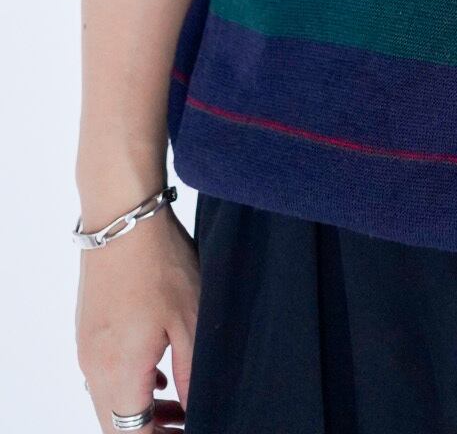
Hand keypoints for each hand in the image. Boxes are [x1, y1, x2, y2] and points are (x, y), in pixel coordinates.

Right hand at [75, 204, 199, 428]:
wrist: (122, 217)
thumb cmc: (161, 263)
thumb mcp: (191, 319)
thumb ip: (191, 373)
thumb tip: (195, 410)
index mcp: (119, 372)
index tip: (190, 430)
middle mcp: (94, 368)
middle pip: (117, 425)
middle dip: (151, 431)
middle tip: (187, 422)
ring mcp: (87, 349)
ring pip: (109, 401)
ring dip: (140, 410)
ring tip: (178, 402)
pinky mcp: (88, 331)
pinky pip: (104, 376)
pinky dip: (129, 386)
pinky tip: (158, 372)